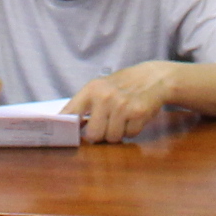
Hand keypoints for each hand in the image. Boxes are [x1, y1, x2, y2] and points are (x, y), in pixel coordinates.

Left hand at [66, 62, 180, 142]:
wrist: (153, 77)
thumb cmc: (122, 86)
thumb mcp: (100, 88)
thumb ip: (84, 105)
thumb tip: (66, 125)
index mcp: (92, 89)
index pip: (71, 112)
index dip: (66, 128)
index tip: (62, 135)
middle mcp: (105, 97)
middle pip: (93, 135)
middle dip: (101, 135)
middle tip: (107, 125)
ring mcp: (122, 105)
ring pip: (112, 138)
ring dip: (118, 133)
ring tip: (122, 118)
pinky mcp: (138, 113)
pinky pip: (129, 135)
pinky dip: (132, 130)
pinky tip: (134, 117)